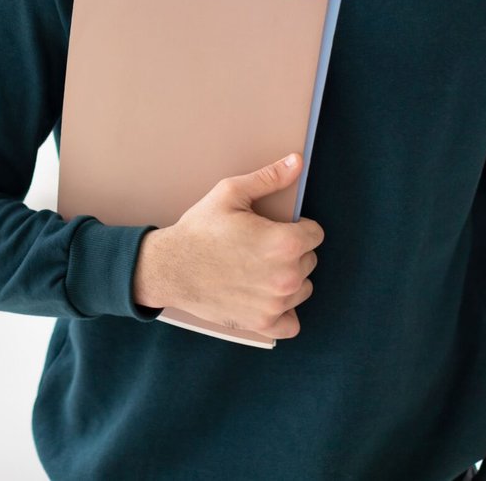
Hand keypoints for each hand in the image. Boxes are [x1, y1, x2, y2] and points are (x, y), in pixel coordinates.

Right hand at [131, 153, 322, 338]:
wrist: (170, 268)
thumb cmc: (199, 230)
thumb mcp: (230, 194)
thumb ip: (269, 178)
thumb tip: (298, 162)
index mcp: (284, 243)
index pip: (315, 234)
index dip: (297, 227)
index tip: (275, 228)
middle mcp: (286, 277)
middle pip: (309, 261)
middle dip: (291, 252)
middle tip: (259, 247)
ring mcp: (276, 304)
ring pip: (302, 288)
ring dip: (288, 280)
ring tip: (259, 270)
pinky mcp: (263, 323)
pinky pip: (293, 322)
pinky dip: (284, 312)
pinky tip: (266, 297)